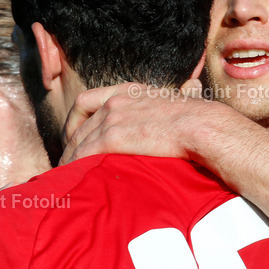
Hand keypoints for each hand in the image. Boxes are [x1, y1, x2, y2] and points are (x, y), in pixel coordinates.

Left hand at [60, 81, 214, 164]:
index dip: (74, 119)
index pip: (87, 100)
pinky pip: (84, 153)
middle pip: (78, 124)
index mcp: (128, 91)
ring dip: (70, 159)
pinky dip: (76, 166)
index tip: (74, 135)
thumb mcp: (178, 100)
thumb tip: (188, 92)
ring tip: (68, 176)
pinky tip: (75, 177)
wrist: (201, 126)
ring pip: (78, 140)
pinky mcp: (113, 137)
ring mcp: (113, 118)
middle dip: (69, 144)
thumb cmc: (198, 119)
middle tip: (67, 162)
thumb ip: (171, 99)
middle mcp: (115, 101)